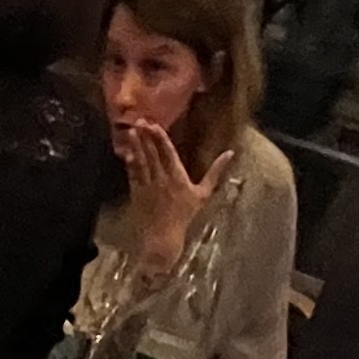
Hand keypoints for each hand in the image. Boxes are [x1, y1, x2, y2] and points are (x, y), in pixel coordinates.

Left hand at [122, 121, 221, 276]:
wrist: (164, 237)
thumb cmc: (185, 215)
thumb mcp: (203, 194)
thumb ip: (215, 172)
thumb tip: (230, 153)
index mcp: (178, 177)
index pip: (168, 152)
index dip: (160, 137)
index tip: (154, 124)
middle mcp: (162, 179)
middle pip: (152, 153)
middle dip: (145, 136)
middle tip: (139, 120)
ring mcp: (148, 186)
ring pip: (141, 161)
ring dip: (135, 145)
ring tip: (130, 130)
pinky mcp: (137, 193)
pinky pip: (133, 175)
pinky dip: (130, 163)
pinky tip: (127, 152)